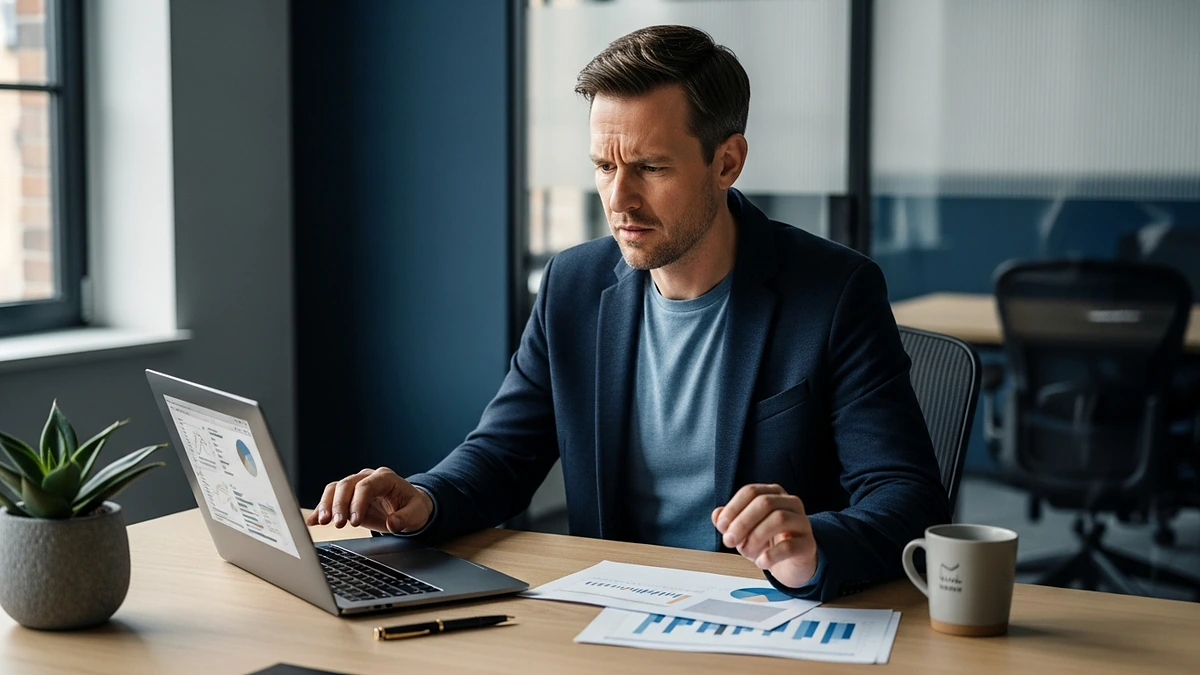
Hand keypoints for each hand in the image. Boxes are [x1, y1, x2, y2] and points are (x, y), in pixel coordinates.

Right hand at [305, 467, 433, 534]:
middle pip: (346, 485)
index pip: (366, 486)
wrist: (409, 506)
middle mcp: (367, 477)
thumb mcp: (416, 514)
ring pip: (335, 489)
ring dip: (327, 505)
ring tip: (323, 522)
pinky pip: (330, 498)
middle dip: (339, 505)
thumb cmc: (413, 507)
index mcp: (385, 478)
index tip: (354, 521)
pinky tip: (313, 521)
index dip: (358, 502)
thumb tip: (392, 523)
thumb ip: (405, 518)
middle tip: (338, 524)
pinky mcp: (348, 496)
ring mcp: (356, 485)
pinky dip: (321, 509)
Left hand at [712, 483, 818, 588]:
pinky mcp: (808, 544)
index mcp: (773, 494)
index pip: (751, 491)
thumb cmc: (767, 542)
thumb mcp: (744, 531)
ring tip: (746, 552)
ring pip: (779, 519)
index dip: (733, 508)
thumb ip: (730, 522)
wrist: (791, 564)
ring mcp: (802, 522)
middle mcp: (790, 503)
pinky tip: (761, 562)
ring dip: (756, 537)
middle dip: (742, 522)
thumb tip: (717, 515)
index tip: (722, 527)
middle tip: (729, 541)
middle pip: (764, 502)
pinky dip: (771, 554)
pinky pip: (790, 545)